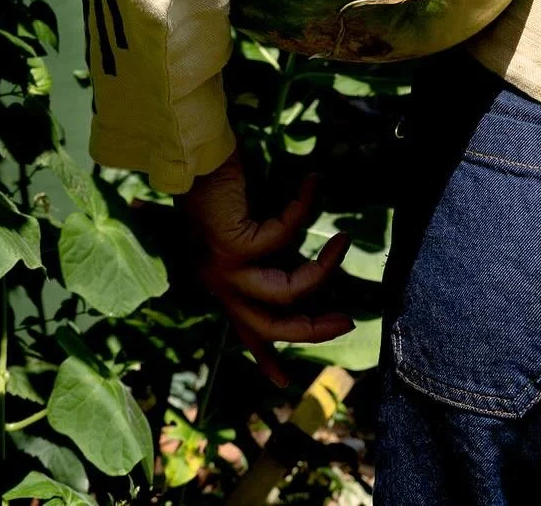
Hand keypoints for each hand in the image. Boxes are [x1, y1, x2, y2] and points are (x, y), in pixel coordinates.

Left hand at [179, 148, 352, 387]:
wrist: (193, 155)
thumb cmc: (222, 187)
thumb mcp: (249, 231)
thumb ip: (268, 255)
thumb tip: (303, 265)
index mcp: (224, 284)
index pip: (246, 331)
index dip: (266, 359)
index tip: (283, 385)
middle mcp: (221, 284)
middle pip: (271, 326)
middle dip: (313, 329)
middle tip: (347, 321)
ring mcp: (224, 269)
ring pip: (283, 293)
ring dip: (321, 270)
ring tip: (343, 243)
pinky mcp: (230, 246)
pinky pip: (284, 235)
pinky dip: (303, 208)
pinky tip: (312, 184)